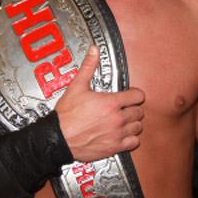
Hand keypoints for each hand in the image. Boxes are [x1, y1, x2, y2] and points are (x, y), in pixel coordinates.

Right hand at [56, 46, 144, 161]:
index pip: (138, 96)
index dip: (135, 94)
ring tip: (125, 121)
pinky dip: (131, 138)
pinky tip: (123, 134)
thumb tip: (94, 50)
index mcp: (111, 102)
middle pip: (139, 112)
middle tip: (125, 108)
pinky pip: (133, 142)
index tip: (130, 95)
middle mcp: (117, 119)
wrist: (58, 138)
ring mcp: (117, 134)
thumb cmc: (66, 115)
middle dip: (133, 108)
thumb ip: (89, 66)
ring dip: (133, 123)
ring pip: (138, 127)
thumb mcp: (77, 86)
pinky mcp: (114, 147)